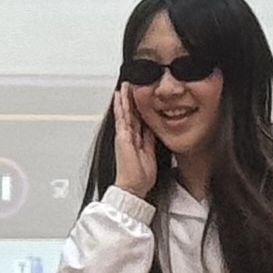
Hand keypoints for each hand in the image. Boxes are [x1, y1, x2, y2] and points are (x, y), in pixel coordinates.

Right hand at [109, 82, 159, 200]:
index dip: (138, 107)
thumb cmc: (140, 177)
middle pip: (129, 113)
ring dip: (124, 98)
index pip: (137, 119)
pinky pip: (121, 118)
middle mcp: (127, 136)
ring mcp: (123, 136)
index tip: (139, 95)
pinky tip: (119, 97)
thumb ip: (150, 141)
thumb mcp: (150, 154)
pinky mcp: (122, 137)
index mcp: (135, 140)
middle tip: (129, 85)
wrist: (133, 187)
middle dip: (129, 99)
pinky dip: (120, 106)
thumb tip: (153, 129)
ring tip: (123, 86)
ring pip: (124, 112)